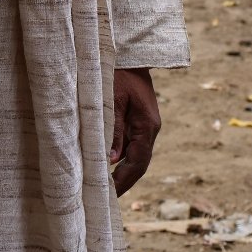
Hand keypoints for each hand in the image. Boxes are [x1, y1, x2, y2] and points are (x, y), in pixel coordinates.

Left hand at [110, 67, 160, 195]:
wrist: (131, 53)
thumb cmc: (118, 73)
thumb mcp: (112, 100)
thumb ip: (113, 129)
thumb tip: (110, 160)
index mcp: (147, 125)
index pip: (138, 161)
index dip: (124, 180)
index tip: (110, 194)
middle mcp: (150, 128)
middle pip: (139, 163)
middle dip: (124, 181)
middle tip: (107, 198)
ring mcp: (145, 125)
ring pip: (134, 155)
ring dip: (121, 170)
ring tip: (102, 185)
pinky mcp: (138, 121)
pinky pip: (130, 144)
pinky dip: (119, 156)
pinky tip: (105, 163)